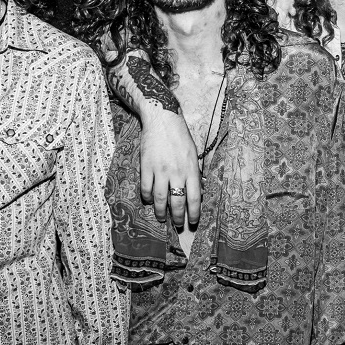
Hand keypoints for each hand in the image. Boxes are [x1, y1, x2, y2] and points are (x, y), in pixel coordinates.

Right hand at [140, 106, 201, 229]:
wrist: (162, 120)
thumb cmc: (180, 137)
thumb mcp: (193, 155)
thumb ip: (195, 174)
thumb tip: (198, 192)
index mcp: (191, 170)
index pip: (194, 198)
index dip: (194, 213)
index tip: (193, 221)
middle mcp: (176, 172)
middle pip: (177, 202)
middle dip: (178, 217)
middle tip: (178, 225)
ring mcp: (160, 170)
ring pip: (160, 199)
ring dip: (161, 212)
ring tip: (161, 217)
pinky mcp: (146, 167)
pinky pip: (146, 188)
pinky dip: (148, 198)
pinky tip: (149, 201)